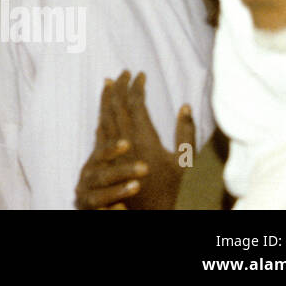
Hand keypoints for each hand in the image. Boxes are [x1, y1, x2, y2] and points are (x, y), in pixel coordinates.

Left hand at [74, 71, 195, 209]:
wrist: (150, 212)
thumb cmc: (172, 189)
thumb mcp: (185, 162)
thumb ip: (186, 133)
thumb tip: (185, 106)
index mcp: (146, 139)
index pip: (136, 104)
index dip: (137, 86)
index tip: (141, 75)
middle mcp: (126, 142)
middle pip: (117, 106)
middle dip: (120, 86)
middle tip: (124, 72)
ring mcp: (113, 151)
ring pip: (105, 116)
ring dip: (106, 97)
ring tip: (109, 82)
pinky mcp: (107, 160)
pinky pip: (100, 132)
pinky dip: (101, 115)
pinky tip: (102, 108)